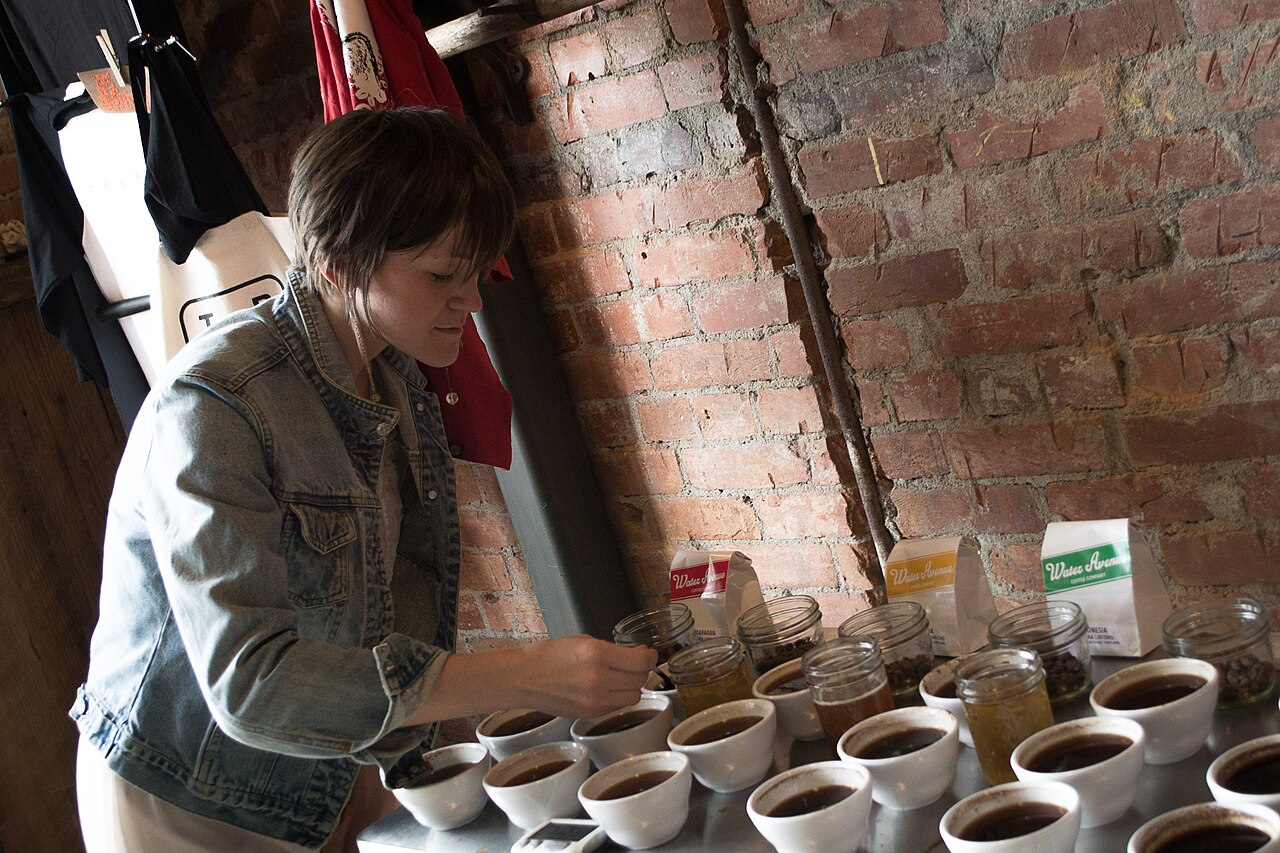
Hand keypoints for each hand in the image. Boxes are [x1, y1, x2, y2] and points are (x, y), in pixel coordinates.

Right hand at [513, 635, 657, 719]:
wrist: (522, 678)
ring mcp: (594, 700)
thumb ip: (611, 650)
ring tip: (621, 676)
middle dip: (641, 670)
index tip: (649, 653)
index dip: (650, 657)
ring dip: (632, 686)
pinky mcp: (590, 713)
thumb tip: (635, 656)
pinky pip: (617, 705)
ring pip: (633, 696)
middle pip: (640, 680)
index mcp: (597, 655)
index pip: (641, 661)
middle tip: (635, 662)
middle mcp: (598, 679)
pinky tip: (607, 687)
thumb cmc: (547, 655)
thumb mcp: (583, 641)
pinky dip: (618, 697)